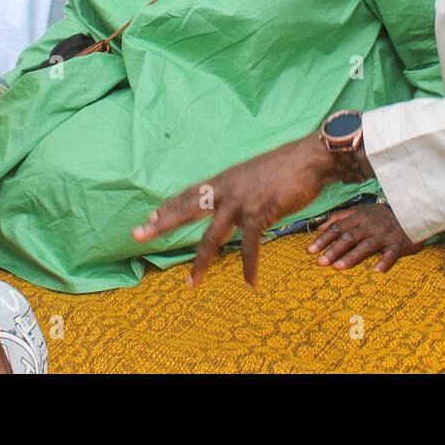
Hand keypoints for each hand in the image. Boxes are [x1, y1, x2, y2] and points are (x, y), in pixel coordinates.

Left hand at [132, 133, 340, 287]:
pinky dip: (250, 268)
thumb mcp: (252, 173)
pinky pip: (250, 247)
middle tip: (137, 235)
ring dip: (201, 264)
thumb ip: (239, 186)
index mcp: (223, 179)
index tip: (149, 217)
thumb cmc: (284, 166)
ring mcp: (239, 202)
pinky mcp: (258, 214)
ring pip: (212, 238)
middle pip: (185, 210)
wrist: (307, 159)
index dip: (169, 206)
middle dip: (161, 224)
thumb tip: (234, 197)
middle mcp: (224, 190)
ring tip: (191, 284)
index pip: (188, 194)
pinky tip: (250, 284)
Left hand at [308, 202, 424, 272]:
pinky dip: (384, 262)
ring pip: (365, 246)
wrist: (411, 213)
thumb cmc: (381, 216)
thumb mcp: (360, 211)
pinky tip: (375, 271)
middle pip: (348, 238)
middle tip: (320, 262)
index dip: (323, 239)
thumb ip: (340, 217)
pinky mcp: (398, 245)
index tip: (309, 250)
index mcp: (359, 217)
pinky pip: (390, 254)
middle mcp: (369, 226)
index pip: (337, 227)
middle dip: (333, 250)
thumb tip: (319, 226)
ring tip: (338, 267)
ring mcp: (383, 236)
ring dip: (351, 257)